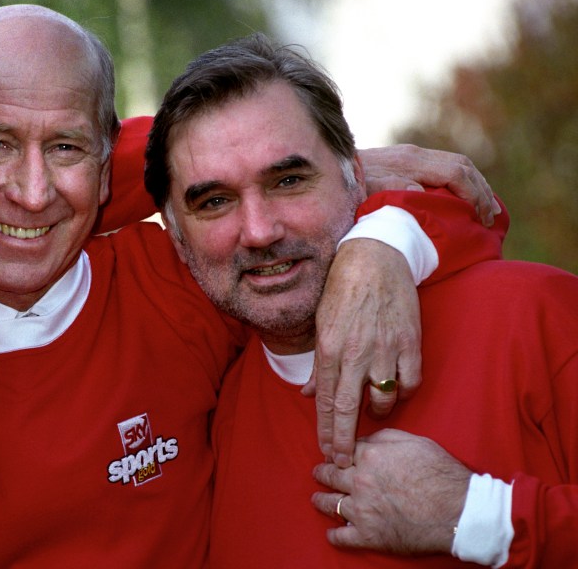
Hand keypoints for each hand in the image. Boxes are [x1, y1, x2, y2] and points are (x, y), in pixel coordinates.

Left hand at [303, 239, 420, 466]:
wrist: (374, 259)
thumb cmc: (342, 290)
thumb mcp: (320, 324)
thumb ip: (318, 364)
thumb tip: (310, 394)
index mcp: (329, 348)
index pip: (327, 401)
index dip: (327, 430)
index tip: (328, 450)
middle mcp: (355, 352)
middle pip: (350, 409)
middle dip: (346, 439)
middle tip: (345, 460)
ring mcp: (385, 348)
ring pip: (383, 398)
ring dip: (377, 413)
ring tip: (372, 415)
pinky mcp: (410, 342)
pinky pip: (409, 381)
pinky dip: (403, 392)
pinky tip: (395, 392)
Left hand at [311, 428, 470, 555]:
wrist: (459, 511)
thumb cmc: (441, 475)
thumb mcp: (413, 442)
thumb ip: (383, 438)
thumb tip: (365, 440)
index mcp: (369, 457)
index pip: (341, 451)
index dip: (336, 453)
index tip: (332, 456)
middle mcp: (359, 481)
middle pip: (329, 475)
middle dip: (322, 473)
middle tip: (318, 474)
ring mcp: (361, 510)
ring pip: (329, 504)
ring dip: (321, 501)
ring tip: (318, 499)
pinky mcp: (368, 536)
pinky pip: (341, 537)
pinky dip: (334, 535)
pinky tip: (332, 533)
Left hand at [359, 145, 499, 226]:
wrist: (325, 170)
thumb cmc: (345, 189)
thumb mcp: (366, 192)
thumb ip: (392, 189)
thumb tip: (420, 192)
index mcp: (410, 162)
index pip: (457, 173)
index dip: (474, 195)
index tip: (482, 218)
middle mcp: (413, 154)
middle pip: (461, 165)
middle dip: (480, 190)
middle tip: (491, 217)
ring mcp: (408, 155)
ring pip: (454, 163)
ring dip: (473, 184)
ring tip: (484, 208)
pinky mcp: (403, 160)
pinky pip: (441, 167)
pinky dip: (458, 181)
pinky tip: (460, 198)